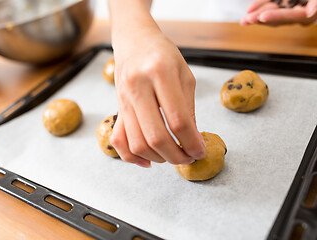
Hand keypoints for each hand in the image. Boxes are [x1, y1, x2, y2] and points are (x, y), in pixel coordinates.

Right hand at [110, 27, 205, 167]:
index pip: (178, 119)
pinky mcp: (116, 108)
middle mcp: (137, 86)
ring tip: (173, 155)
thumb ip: (188, 108)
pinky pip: (118, 141)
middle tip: (188, 158)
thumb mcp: (185, 75)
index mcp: (160, 72)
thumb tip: (193, 141)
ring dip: (158, 158)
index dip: (192, 142)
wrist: (134, 42)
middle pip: (155, 136)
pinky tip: (148, 160)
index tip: (200, 151)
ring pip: (137, 143)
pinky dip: (132, 157)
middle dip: (176, 156)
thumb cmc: (163, 55)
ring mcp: (123, 99)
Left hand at [241, 0, 316, 25]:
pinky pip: (268, 6)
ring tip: (244, 20)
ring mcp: (286, 9)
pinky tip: (248, 10)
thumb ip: (316, 4)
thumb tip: (310, 13)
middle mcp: (296, 14)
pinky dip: (258, 7)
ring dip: (255, 16)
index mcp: (306, 14)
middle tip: (248, 19)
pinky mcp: (280, 4)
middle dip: (261, 18)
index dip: (277, 17)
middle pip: (277, 18)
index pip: (291, 16)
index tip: (263, 17)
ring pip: (269, 14)